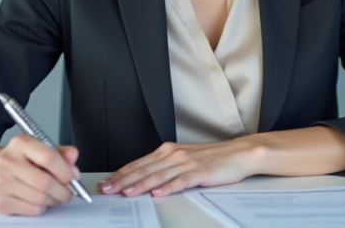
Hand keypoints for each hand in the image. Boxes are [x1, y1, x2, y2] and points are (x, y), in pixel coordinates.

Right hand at [0, 135, 80, 215]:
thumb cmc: (19, 159)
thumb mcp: (39, 148)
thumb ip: (60, 152)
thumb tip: (73, 158)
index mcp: (20, 144)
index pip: (48, 157)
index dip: (65, 170)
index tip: (72, 177)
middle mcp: (7, 161)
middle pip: (45, 182)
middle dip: (63, 190)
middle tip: (68, 191)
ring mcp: (1, 183)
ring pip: (40, 199)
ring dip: (54, 200)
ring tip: (54, 195)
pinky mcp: (0, 202)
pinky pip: (32, 210)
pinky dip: (42, 207)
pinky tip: (40, 199)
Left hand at [98, 138, 263, 197]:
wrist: (238, 153)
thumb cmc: (212, 158)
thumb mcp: (184, 158)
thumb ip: (165, 167)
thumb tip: (144, 179)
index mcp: (168, 151)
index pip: (139, 163)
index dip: (121, 173)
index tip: (106, 182)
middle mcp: (174, 155)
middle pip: (144, 169)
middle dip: (123, 180)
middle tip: (107, 189)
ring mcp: (187, 163)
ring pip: (158, 175)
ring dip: (140, 185)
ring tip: (126, 193)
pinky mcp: (200, 172)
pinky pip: (181, 181)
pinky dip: (168, 187)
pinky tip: (158, 193)